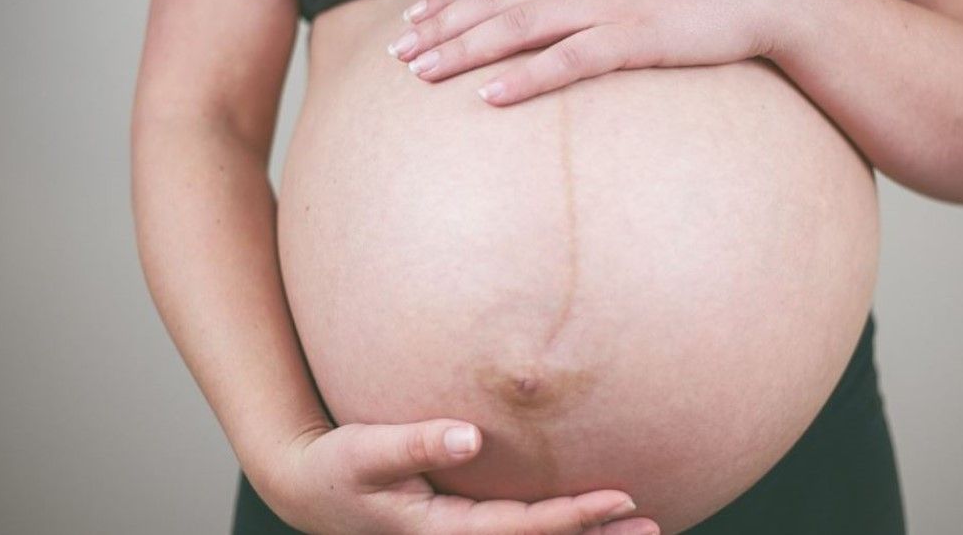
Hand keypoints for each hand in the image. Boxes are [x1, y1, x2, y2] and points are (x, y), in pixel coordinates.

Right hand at [256, 420, 658, 534]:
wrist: (311, 491)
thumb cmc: (338, 466)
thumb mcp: (366, 452)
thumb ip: (415, 443)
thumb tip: (469, 437)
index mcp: (439, 533)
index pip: (520, 531)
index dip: (572, 517)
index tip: (619, 497)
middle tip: (652, 525)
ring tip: (640, 528)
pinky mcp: (461, 529)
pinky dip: (558, 531)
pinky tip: (589, 522)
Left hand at [387, 0, 793, 104]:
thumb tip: (557, 23)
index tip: (411, 20)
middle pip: (493, 2)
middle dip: (439, 26)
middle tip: (397, 53)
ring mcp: (608, 8)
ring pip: (517, 27)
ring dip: (463, 50)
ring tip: (420, 73)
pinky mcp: (635, 39)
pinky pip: (569, 61)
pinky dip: (526, 79)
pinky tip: (488, 98)